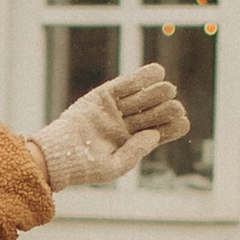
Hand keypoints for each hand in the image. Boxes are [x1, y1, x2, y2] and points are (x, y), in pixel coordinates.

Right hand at [30, 65, 190, 191]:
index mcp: (129, 144)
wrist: (56, 156)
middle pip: (150, 113)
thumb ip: (135, 151)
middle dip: (163, 109)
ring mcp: (113, 110)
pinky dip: (139, 78)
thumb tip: (154, 134)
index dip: (170, 127)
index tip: (183, 122)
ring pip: (139, 98)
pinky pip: (123, 86)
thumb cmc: (84, 167)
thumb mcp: (114, 165)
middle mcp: (123, 126)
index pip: (155, 133)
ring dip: (155, 93)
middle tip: (176, 106)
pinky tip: (157, 72)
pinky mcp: (101, 97)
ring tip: (169, 89)